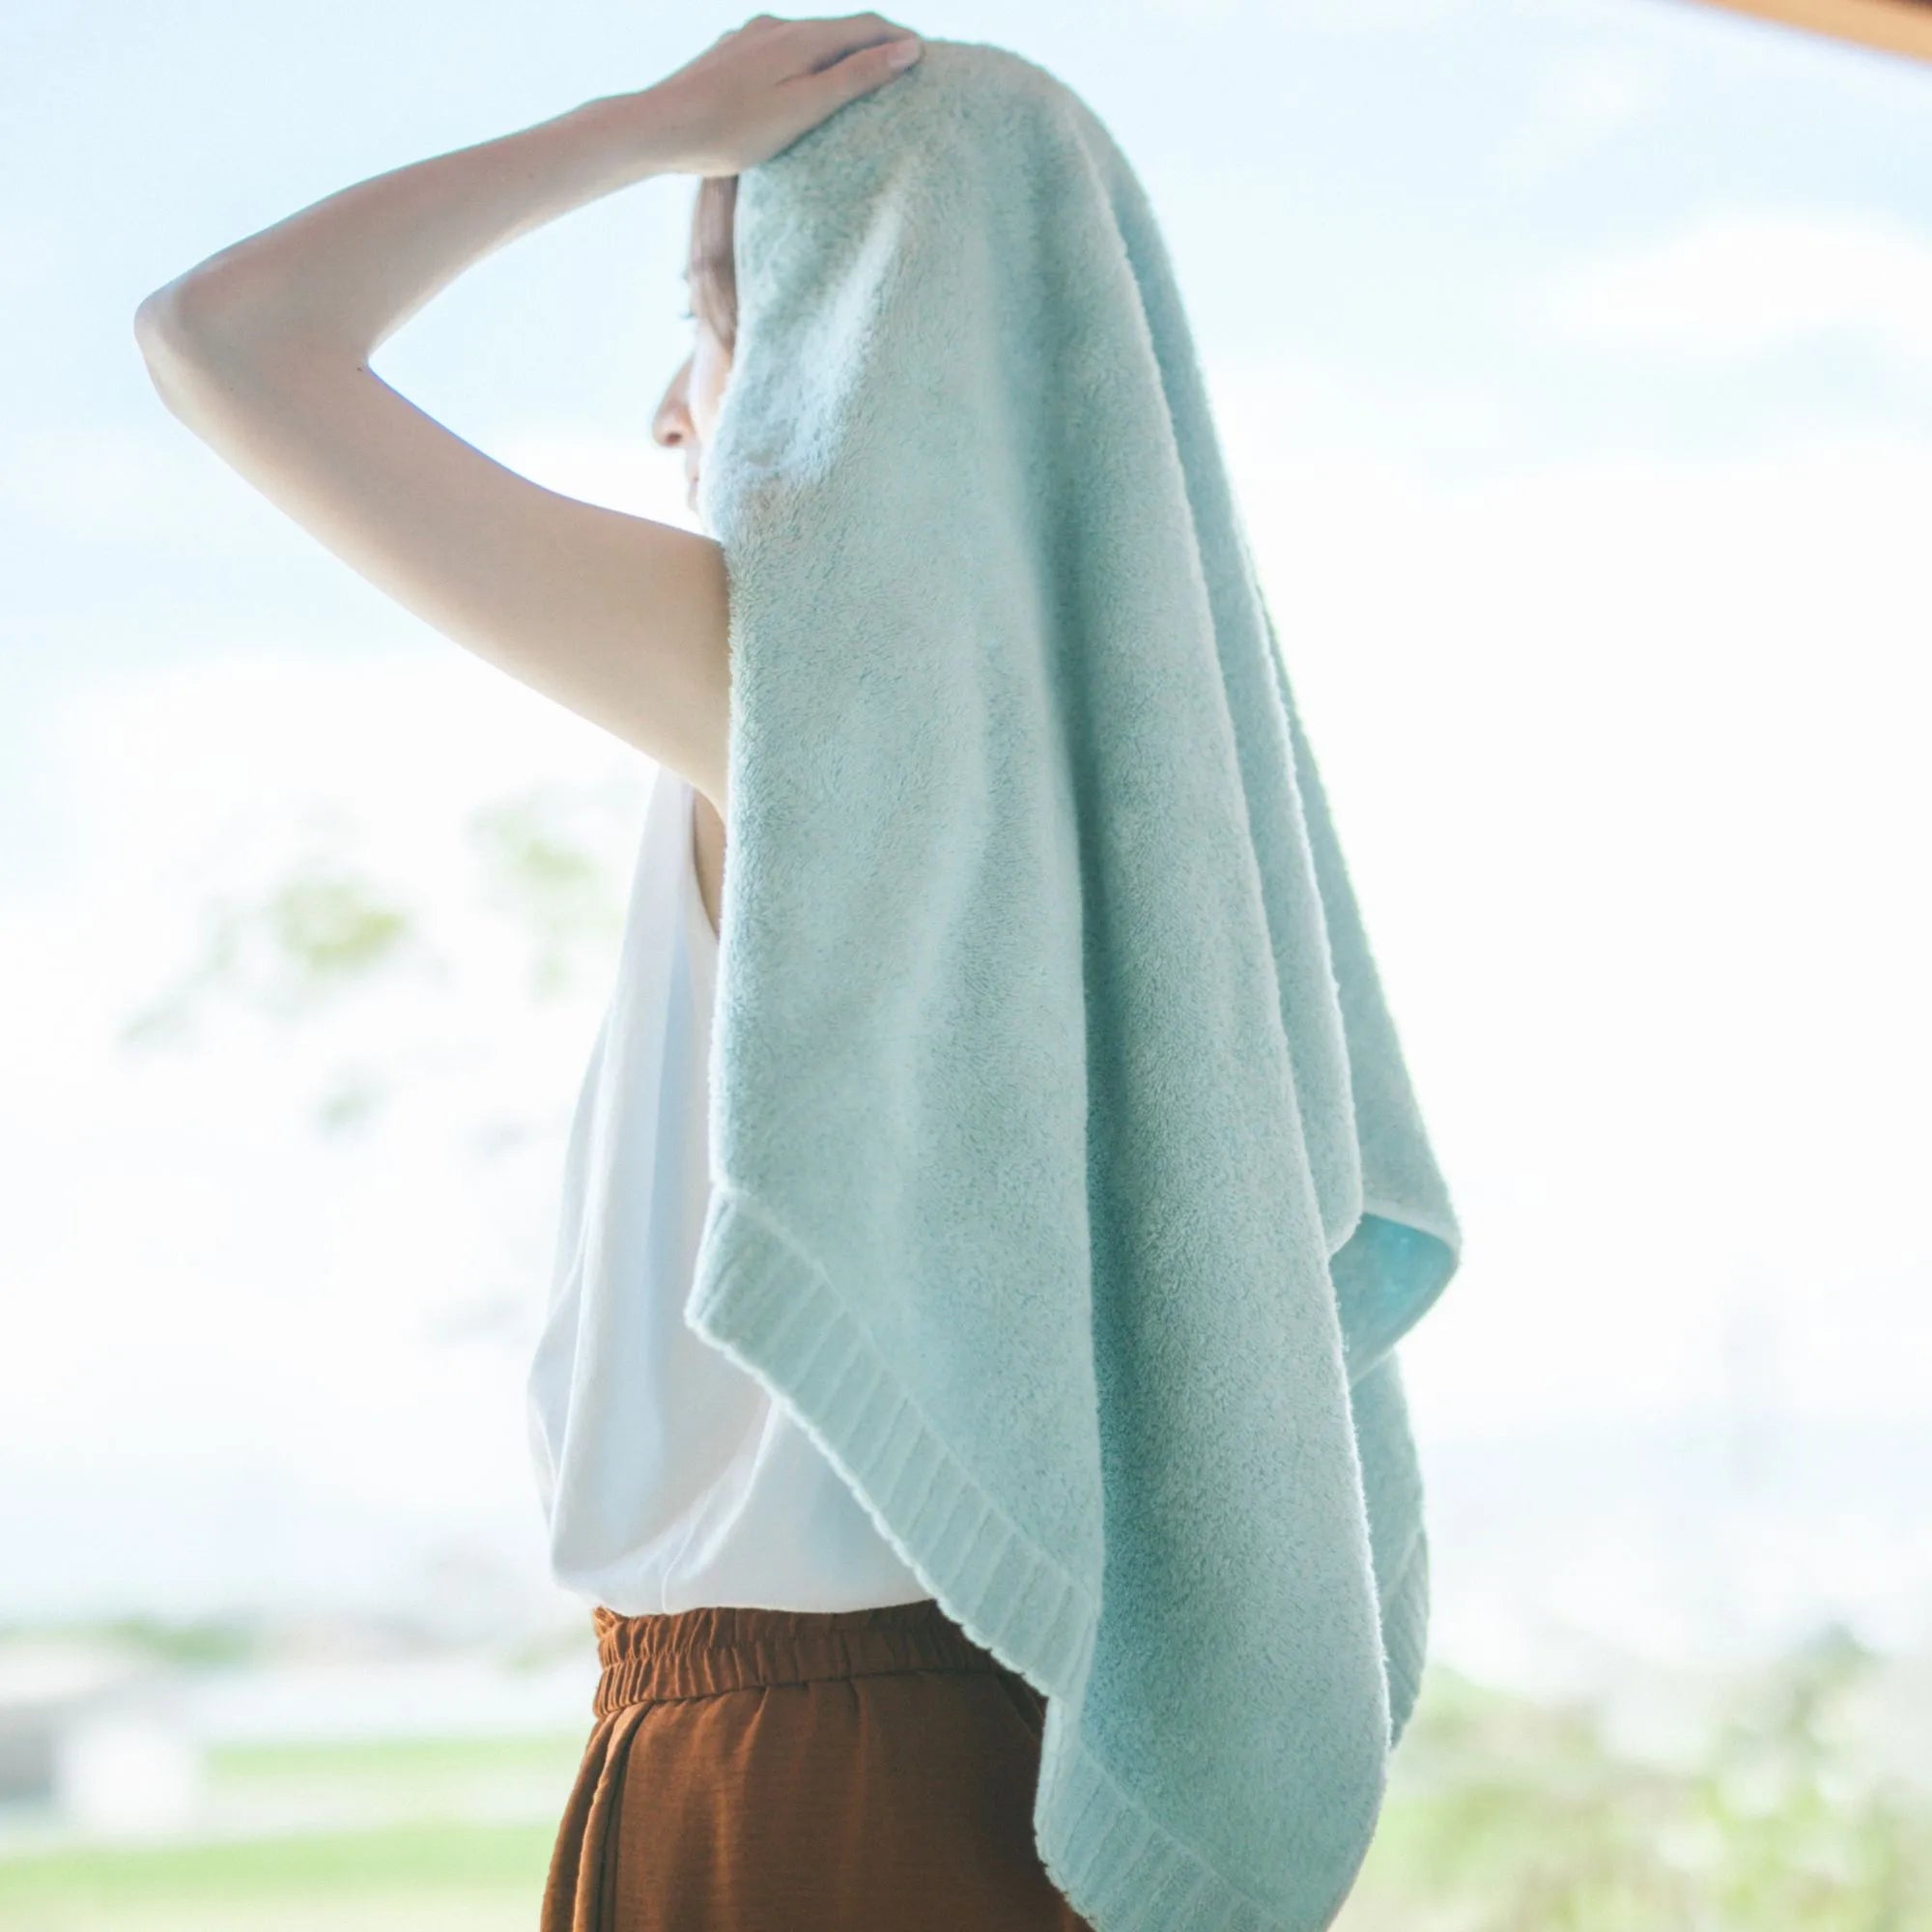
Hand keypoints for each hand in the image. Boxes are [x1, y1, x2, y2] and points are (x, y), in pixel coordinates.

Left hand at [638, 13, 923, 177]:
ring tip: (854, 80)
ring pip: (806, 40)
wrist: (659, 127)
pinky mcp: (728, 54)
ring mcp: (748, 37)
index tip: (926, 57)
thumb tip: (906, 49)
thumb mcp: (805, 107)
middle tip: (899, 69)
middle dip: (871, 46)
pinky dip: (803, 64)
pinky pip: (779, 52)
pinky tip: (798, 86)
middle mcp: (775, 26)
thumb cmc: (733, 130)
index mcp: (801, 38)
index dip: (900, 39)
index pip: (867, 26)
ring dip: (836, 54)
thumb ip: (856, 78)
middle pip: (838, 29)